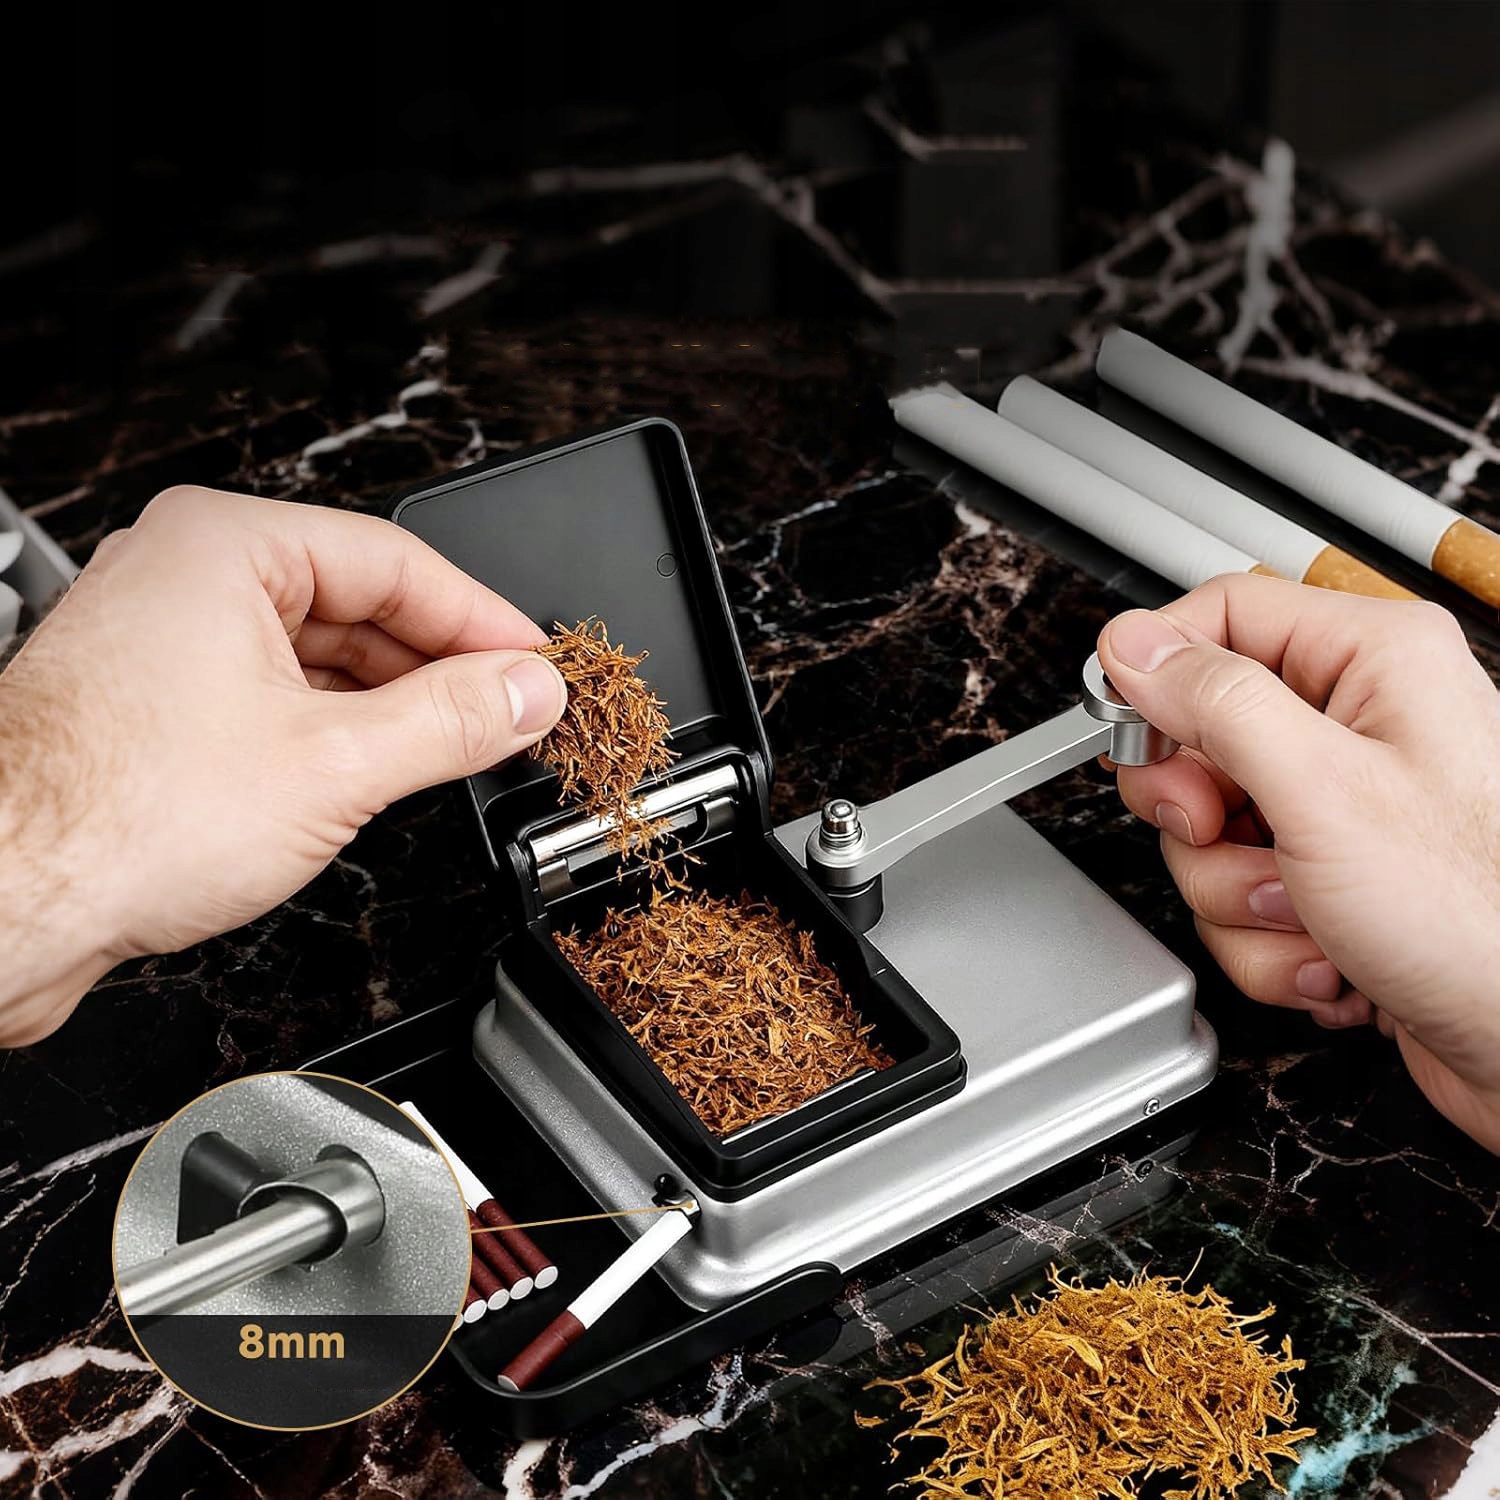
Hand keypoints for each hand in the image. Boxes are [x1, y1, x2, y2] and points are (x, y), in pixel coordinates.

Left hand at [0, 487, 566, 1046]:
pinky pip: (274, 698)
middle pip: (357, 605)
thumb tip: (526, 691)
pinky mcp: (156, 710)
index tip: (536, 664)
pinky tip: (377, 772)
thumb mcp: (334, 764)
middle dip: (439, 667)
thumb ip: (452, 721)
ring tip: (457, 750)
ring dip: (390, 706)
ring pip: (316, 657)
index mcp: (224, 548)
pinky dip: (335, 733)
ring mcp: (167, 644)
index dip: (482, 619)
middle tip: (510, 715)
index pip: (396, 562)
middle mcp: (187, 579)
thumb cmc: (111, 817)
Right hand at [1098, 574, 1499, 1152]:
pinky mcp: (1331, 879)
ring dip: (1240, 894)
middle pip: (1202, 736)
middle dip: (1200, 815)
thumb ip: (1218, 703)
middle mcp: (1361, 724)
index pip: (1223, 616)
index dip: (1160, 673)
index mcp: (1375, 662)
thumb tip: (1136, 647)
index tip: (1127, 729)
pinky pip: (1242, 893)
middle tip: (1223, 834)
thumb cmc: (1477, 916)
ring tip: (1309, 913)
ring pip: (1213, 830)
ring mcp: (1344, 808)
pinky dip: (1268, 940)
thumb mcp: (1321, 789)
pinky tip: (1330, 955)